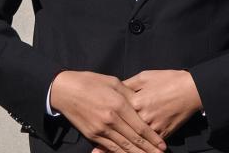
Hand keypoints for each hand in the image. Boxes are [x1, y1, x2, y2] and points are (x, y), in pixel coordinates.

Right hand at [50, 70, 166, 152]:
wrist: (65, 90)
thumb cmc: (90, 82)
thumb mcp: (114, 82)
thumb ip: (130, 94)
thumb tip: (143, 104)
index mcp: (118, 105)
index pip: (140, 127)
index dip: (153, 138)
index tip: (163, 145)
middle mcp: (111, 120)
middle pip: (134, 140)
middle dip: (149, 150)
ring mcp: (101, 129)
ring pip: (123, 147)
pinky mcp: (92, 135)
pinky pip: (110, 148)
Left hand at [90, 69, 201, 152]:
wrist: (191, 88)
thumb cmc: (168, 80)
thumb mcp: (145, 77)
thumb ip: (127, 86)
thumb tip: (114, 92)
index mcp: (135, 101)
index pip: (116, 114)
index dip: (104, 124)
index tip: (93, 132)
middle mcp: (142, 116)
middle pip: (124, 132)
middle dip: (109, 145)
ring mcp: (153, 126)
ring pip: (135, 142)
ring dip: (125, 151)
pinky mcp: (163, 132)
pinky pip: (149, 144)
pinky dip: (141, 151)